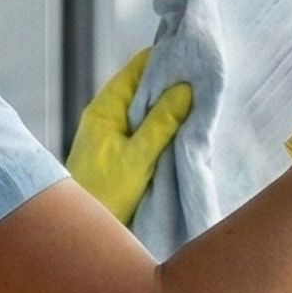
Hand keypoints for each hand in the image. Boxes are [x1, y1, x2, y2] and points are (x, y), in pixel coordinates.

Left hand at [65, 48, 193, 226]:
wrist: (83, 234)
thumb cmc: (104, 195)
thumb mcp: (137, 158)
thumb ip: (161, 123)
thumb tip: (184, 89)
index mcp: (105, 109)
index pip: (138, 68)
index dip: (166, 60)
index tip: (196, 57)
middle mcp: (108, 116)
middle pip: (144, 86)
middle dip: (173, 84)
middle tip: (208, 81)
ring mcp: (114, 134)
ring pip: (147, 109)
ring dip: (170, 108)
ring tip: (203, 103)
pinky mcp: (121, 152)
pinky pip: (146, 130)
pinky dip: (164, 127)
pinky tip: (186, 130)